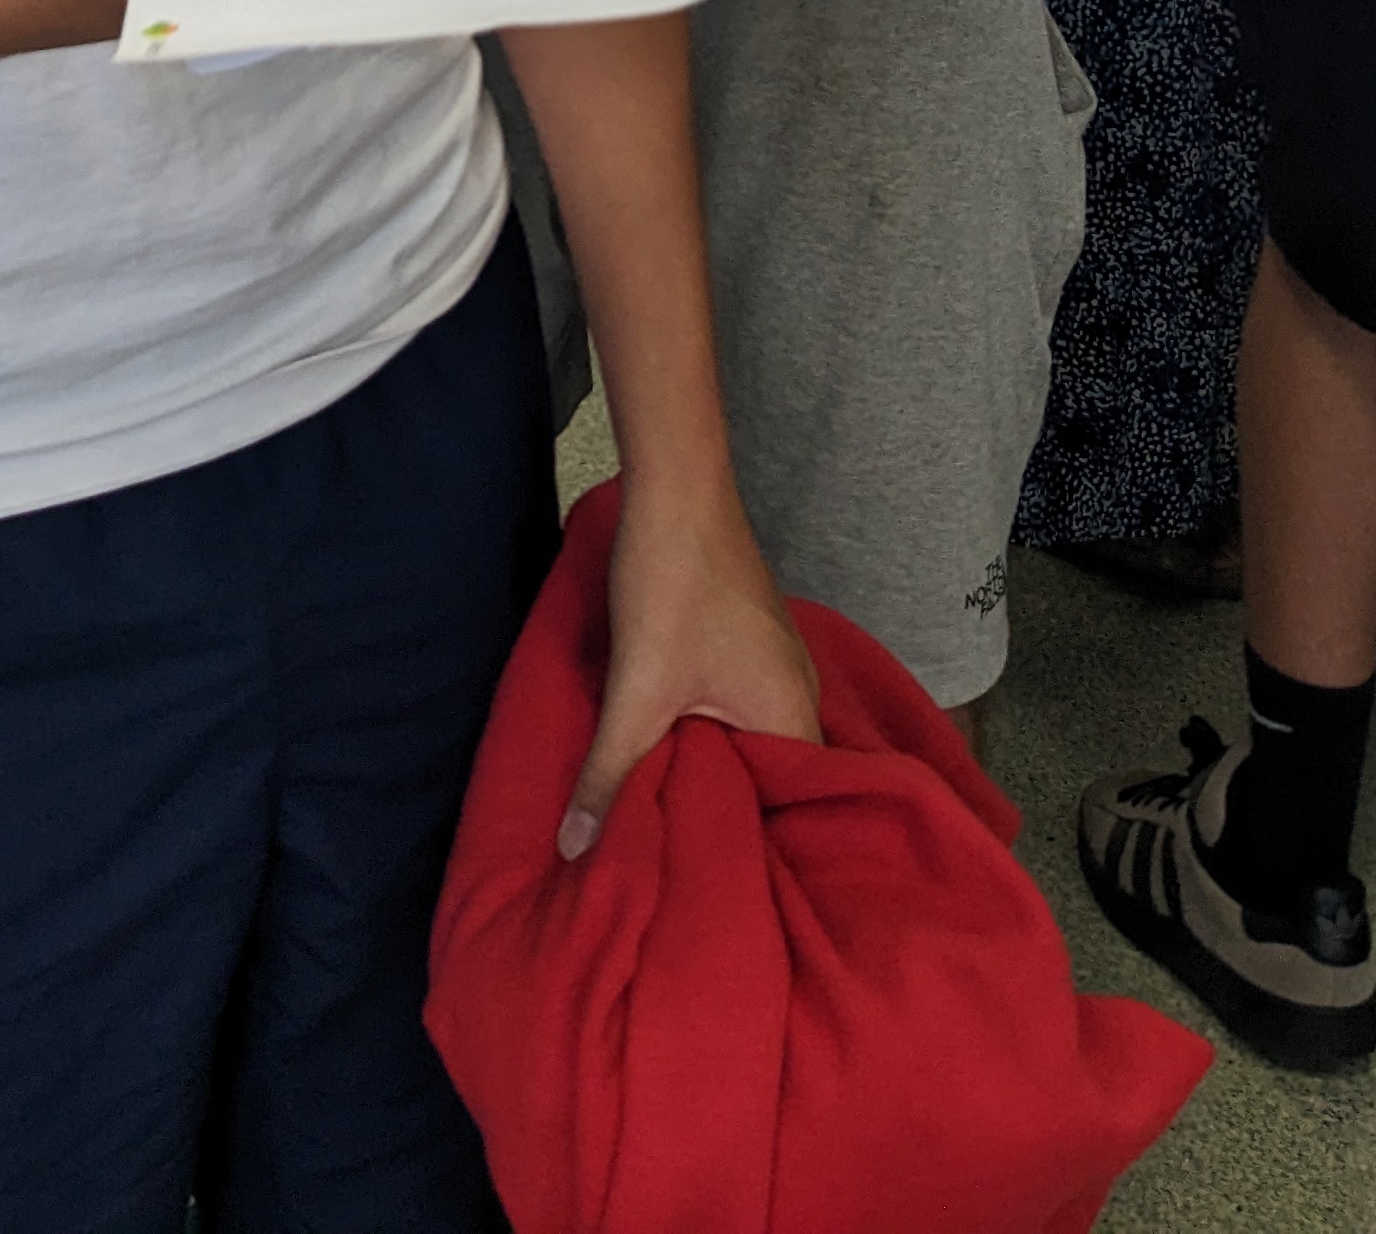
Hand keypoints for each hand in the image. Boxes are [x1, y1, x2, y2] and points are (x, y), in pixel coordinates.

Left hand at [558, 487, 822, 857]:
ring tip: (670, 822)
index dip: (749, 853)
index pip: (789, 814)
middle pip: (768, 781)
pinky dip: (708, 735)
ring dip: (711, 771)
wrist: (677, 484)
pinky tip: (671, 751)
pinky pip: (738, 710)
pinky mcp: (750, 644)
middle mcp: (799, 694)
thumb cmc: (672, 585)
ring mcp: (777, 664)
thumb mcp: (638, 690)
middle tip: (680, 866)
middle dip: (724, 816)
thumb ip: (611, 773)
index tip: (711, 891)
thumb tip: (575, 850)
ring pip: (747, 742)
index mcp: (793, 716)